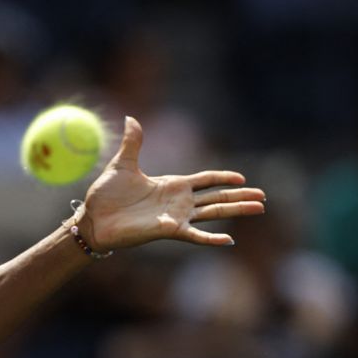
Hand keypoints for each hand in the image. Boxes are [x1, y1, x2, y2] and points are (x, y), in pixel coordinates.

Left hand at [78, 117, 264, 250]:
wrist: (93, 219)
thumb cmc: (106, 195)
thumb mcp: (122, 164)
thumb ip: (132, 142)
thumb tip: (130, 117)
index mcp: (172, 185)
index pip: (205, 180)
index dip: (223, 178)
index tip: (242, 178)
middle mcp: (178, 202)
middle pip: (217, 197)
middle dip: (240, 197)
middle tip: (263, 197)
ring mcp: (176, 217)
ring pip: (214, 213)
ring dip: (236, 211)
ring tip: (259, 209)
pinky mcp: (168, 230)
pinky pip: (195, 235)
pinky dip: (211, 238)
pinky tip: (229, 240)